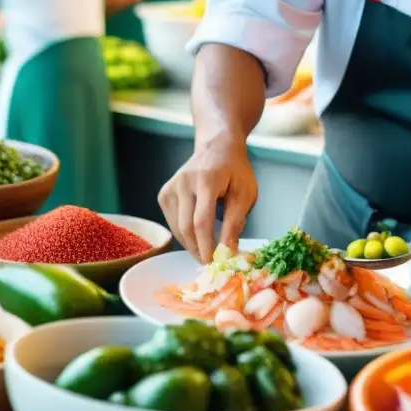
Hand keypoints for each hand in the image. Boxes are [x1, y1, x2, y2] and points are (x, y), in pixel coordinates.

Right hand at [158, 135, 257, 262]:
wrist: (217, 147)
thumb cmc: (236, 171)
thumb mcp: (245, 194)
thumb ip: (235, 222)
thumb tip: (228, 252)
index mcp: (206, 179)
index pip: (201, 220)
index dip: (206, 245)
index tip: (213, 262)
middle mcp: (183, 182)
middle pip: (185, 226)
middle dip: (198, 249)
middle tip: (210, 263)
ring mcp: (170, 187)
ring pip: (176, 227)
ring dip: (191, 244)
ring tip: (206, 252)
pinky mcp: (164, 193)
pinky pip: (172, 221)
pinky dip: (184, 234)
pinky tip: (197, 236)